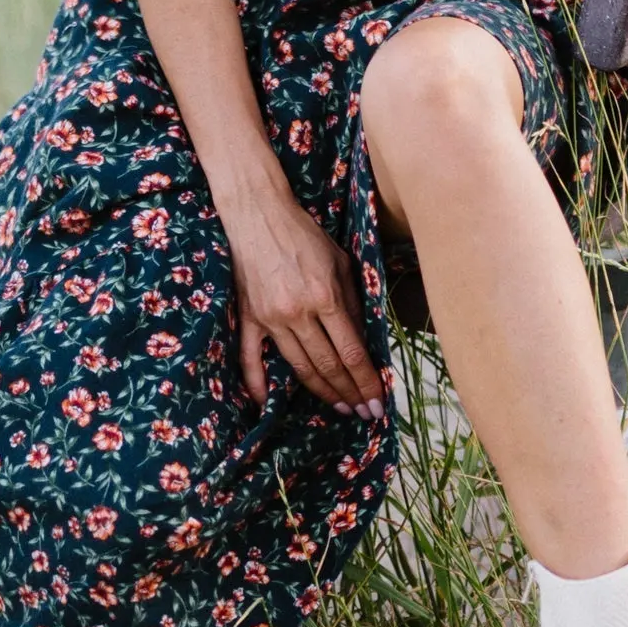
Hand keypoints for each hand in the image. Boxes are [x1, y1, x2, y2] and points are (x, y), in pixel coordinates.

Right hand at [221, 180, 385, 413]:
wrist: (259, 213)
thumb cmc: (305, 234)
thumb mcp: (340, 261)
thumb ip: (352, 301)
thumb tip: (362, 340)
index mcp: (325, 296)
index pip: (352, 352)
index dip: (367, 382)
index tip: (378, 402)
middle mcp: (298, 312)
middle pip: (329, 365)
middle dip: (351, 393)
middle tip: (365, 413)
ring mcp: (270, 318)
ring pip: (300, 367)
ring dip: (322, 392)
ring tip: (340, 408)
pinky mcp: (249, 317)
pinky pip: (250, 358)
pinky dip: (258, 384)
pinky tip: (268, 404)